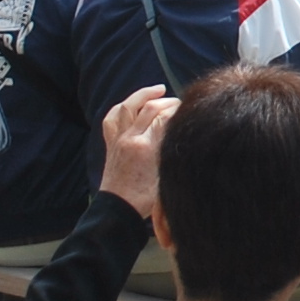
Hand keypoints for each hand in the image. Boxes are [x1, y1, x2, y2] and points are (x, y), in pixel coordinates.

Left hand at [100, 87, 177, 217]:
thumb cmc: (144, 199)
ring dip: (143, 95)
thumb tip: (184, 132)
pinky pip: (111, 118)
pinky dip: (121, 108)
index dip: (179, 109)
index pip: (165, 116)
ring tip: (158, 90)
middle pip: (150, 107)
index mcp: (146, 148)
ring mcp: (118, 140)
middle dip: (168, 101)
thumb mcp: (165, 174)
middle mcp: (130, 139)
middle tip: (179, 104)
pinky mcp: (111, 144)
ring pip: (127, 106)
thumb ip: (172, 150)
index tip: (189, 110)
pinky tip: (131, 105)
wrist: (117, 210)